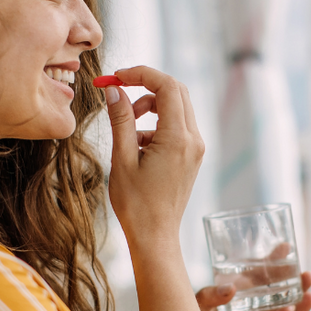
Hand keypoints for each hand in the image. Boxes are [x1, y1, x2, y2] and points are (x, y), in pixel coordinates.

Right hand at [103, 66, 204, 245]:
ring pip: (177, 107)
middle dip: (146, 85)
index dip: (141, 74)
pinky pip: (177, 125)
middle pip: (176, 91)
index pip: (166, 86)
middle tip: (119, 90)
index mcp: (178, 138)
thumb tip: (114, 90)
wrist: (155, 236)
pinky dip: (157, 123)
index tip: (116, 77)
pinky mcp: (192, 155)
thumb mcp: (122, 159)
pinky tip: (137, 145)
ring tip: (127, 126)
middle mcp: (193, 140)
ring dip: (151, 105)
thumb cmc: (136, 204)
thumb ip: (121, 120)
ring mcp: (196, 148)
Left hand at [194, 272, 310, 310]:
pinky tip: (289, 310)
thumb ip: (210, 294)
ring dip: (299, 306)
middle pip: (280, 296)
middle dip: (297, 285)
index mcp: (241, 294)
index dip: (275, 262)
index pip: (263, 276)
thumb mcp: (198, 302)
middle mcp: (251, 310)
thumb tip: (231, 289)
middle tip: (308, 273)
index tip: (287, 247)